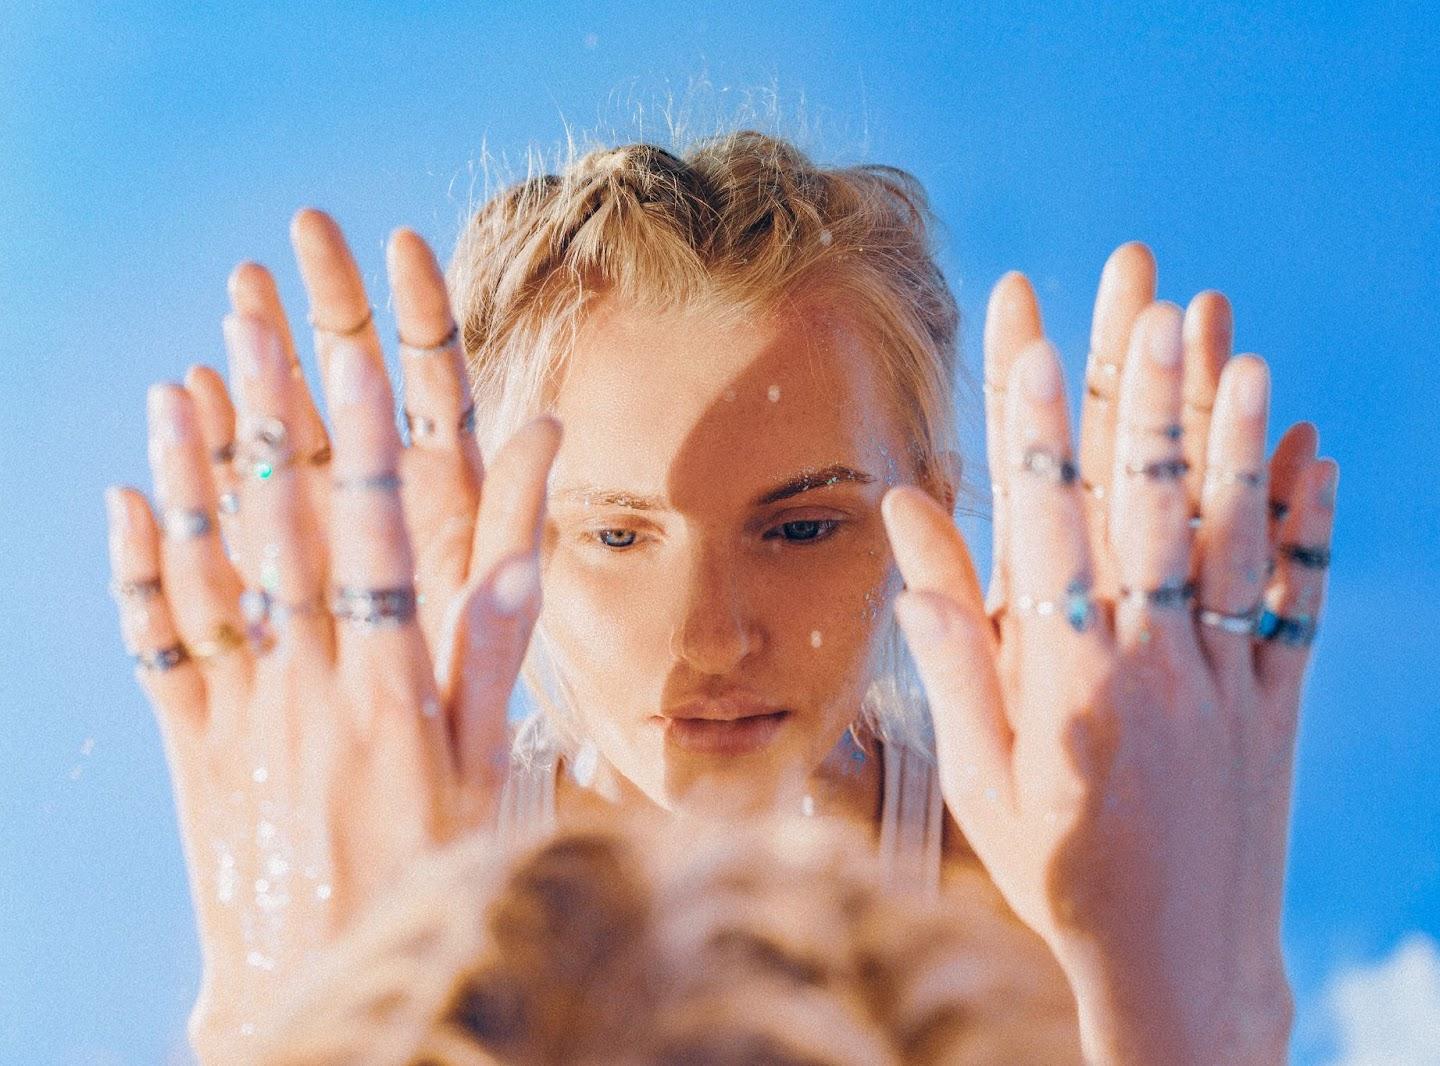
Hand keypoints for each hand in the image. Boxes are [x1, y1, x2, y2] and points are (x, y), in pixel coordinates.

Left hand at [105, 218, 561, 1059]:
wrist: (329, 988)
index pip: (374, 532)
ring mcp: (243, 713)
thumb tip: (523, 565)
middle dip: (269, 412)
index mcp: (391, 684)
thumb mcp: (488, 777)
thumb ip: (495, 661)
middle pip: (284, 525)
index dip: (361, 434)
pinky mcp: (197, 749)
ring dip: (192, 471)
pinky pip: (159, 648)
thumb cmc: (433, 881)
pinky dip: (139, 571)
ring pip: (211, 571)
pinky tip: (124, 502)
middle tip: (255, 314)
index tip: (354, 348)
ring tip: (181, 382)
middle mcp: (309, 682)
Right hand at [883, 249, 1336, 1063]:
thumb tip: (907, 520)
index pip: (1041, 519)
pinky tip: (1310, 449)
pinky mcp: (1278, 704)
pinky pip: (1300, 602)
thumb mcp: (979, 770)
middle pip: (1140, 502)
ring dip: (1225, 432)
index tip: (1026, 326)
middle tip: (1140, 286)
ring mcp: (1222, 680)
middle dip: (1137, 387)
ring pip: (1223, 535)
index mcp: (1061, 678)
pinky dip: (1307, 523)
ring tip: (1230, 337)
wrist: (1175, 966)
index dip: (1032, 418)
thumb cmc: (1055, 869)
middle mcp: (1147, 663)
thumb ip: (951, 643)